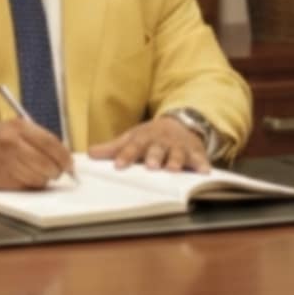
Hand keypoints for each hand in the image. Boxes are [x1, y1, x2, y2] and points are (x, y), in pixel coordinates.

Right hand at [0, 119, 72, 189]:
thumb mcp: (17, 128)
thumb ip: (40, 139)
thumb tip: (65, 158)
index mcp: (19, 127)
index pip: (50, 143)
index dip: (64, 156)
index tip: (70, 164)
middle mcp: (12, 143)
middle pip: (46, 163)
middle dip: (57, 171)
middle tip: (59, 172)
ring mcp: (6, 162)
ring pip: (39, 177)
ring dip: (44, 179)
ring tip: (38, 172)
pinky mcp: (2, 179)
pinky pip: (27, 186)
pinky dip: (32, 184)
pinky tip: (26, 177)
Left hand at [87, 115, 210, 173]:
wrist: (179, 123)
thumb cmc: (150, 136)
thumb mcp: (131, 138)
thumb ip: (112, 148)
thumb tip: (89, 154)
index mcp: (143, 139)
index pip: (132, 147)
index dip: (125, 156)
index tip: (118, 166)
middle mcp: (160, 142)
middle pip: (156, 149)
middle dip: (153, 156)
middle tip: (151, 166)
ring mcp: (178, 146)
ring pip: (177, 154)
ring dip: (175, 160)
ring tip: (173, 169)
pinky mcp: (194, 152)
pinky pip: (199, 158)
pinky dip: (202, 164)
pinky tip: (204, 171)